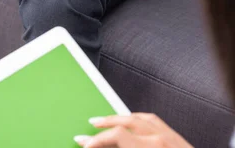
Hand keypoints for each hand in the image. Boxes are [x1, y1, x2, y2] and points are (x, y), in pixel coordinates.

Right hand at [74, 113, 193, 147]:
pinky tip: (131, 119)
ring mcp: (169, 135)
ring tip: (104, 120)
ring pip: (137, 117)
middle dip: (103, 126)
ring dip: (118, 117)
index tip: (84, 144)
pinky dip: (137, 117)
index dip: (96, 140)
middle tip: (88, 130)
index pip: (117, 135)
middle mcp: (159, 138)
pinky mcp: (176, 136)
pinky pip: (152, 120)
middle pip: (124, 122)